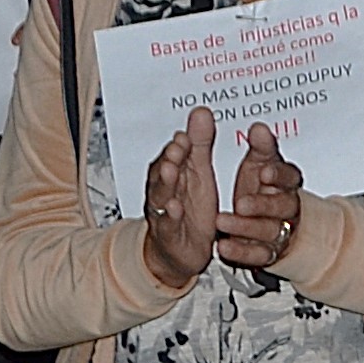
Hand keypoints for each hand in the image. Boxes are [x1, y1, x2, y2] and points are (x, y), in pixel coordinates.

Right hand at [140, 111, 222, 292]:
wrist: (178, 250)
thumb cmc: (189, 207)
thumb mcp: (198, 173)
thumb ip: (199, 144)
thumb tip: (201, 112)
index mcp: (174, 172)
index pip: (175, 154)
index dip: (181, 144)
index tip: (187, 134)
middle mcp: (165, 189)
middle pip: (165, 171)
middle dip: (171, 158)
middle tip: (179, 147)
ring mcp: (165, 211)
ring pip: (162, 195)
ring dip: (166, 183)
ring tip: (172, 170)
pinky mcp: (169, 233)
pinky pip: (168, 224)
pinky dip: (170, 216)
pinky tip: (176, 208)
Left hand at [216, 124, 304, 273]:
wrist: (270, 223)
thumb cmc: (262, 189)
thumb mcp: (260, 165)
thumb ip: (260, 147)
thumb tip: (259, 128)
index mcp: (287, 183)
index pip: (291, 178)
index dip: (279, 175)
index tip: (264, 172)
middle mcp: (287, 208)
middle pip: (283, 207)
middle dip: (263, 205)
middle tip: (241, 203)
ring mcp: (278, 232)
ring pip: (269, 231)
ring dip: (246, 228)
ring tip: (222, 222)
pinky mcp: (267, 253)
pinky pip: (258, 256)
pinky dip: (241, 252)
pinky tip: (224, 246)